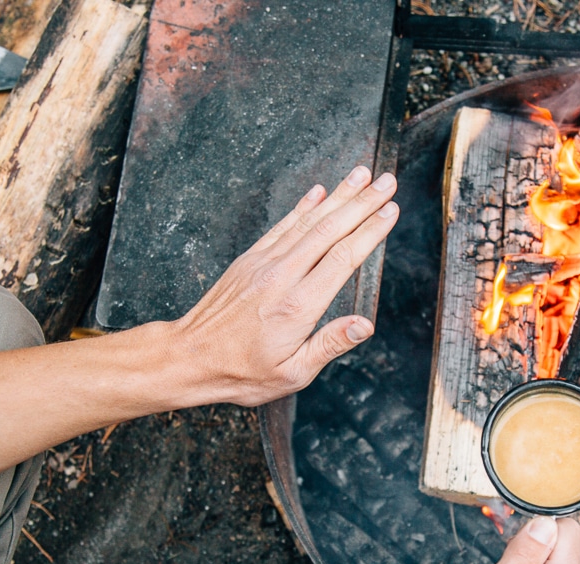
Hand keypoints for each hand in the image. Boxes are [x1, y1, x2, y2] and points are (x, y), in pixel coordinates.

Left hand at [167, 165, 397, 406]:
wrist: (188, 357)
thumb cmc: (241, 372)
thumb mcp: (291, 373)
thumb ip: (329, 344)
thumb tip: (364, 325)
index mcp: (297, 306)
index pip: (343, 258)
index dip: (370, 231)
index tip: (391, 211)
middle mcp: (281, 277)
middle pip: (329, 230)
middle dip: (362, 203)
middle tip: (387, 182)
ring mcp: (263, 264)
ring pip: (307, 222)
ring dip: (337, 196)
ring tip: (361, 175)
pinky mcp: (249, 261)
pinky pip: (281, 226)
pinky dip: (302, 207)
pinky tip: (318, 191)